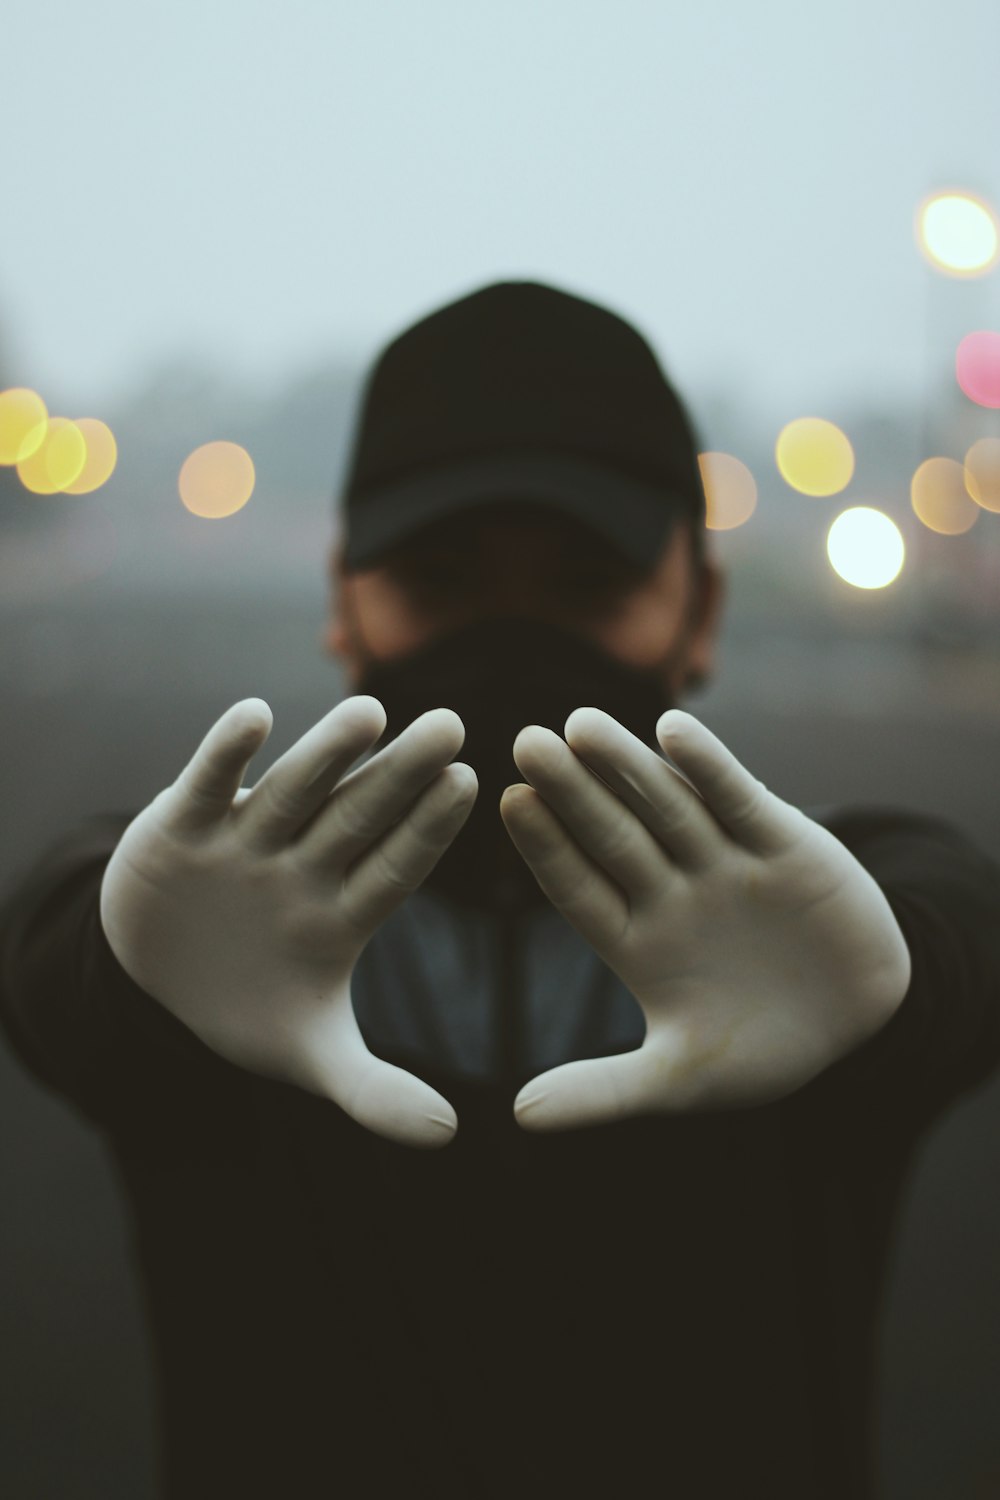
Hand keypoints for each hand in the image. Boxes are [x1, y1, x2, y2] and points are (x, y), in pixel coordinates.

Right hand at [99, 696, 476, 1147]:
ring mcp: (246, 840)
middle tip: (452, 725)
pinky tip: (255, 716)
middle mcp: (301, 865)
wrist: (151, 983)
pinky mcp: (185, 824)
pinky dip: (226, 754)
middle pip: (357, 814)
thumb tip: (449, 1138)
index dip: (427, 830)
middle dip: (399, 774)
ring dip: (327, 753)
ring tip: (370, 711)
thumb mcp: (307, 1054)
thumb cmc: (244, 1004)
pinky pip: (209, 782)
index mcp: (340, 912)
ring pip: (294, 790)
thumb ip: (374, 1093)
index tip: (471, 786)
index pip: (394, 867)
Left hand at [500, 708, 911, 1130]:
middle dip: (572, 791)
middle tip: (525, 741)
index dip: (547, 848)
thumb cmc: (764, 1050)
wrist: (863, 1023)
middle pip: (614, 834)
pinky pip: (739, 799)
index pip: (580, 888)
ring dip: (627, 765)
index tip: (507, 804)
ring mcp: (723, 862)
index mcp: (637, 941)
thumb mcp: (680, 1079)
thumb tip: (517, 1117)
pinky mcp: (782, 843)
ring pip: (667, 807)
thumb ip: (604, 1092)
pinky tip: (673, 730)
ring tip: (581, 723)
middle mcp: (672, 891)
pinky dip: (709, 768)